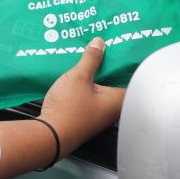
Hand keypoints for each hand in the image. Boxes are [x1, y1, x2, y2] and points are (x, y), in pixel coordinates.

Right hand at [39, 37, 125, 154]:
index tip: (120, 47)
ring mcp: (99, 114)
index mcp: (117, 100)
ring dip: (95, 75)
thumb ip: (91, 58)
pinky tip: (77, 75)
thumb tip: (99, 44)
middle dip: (108, 65)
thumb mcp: (78, 76)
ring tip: (89, 58)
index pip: (130, 76)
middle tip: (102, 48)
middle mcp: (112, 109)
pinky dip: (87, 85)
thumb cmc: (68, 109)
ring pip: (102, 89)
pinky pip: (91, 95)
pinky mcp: (86, 116)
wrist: (49, 135)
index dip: (125, 60)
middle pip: (115, 81)